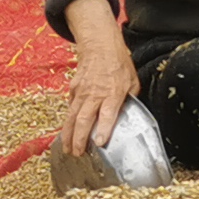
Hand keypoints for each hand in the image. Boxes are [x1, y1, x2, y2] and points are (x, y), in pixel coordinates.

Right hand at [57, 0, 139, 157]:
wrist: (99, 44)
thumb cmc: (118, 63)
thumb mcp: (132, 81)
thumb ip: (129, 99)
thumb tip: (128, 115)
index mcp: (113, 93)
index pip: (108, 114)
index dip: (103, 129)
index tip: (99, 143)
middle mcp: (95, 94)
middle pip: (84, 119)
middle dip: (80, 138)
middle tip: (77, 153)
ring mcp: (81, 92)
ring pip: (73, 116)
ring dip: (69, 135)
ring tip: (68, 149)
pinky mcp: (73, 89)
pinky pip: (70, 108)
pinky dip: (67, 122)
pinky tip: (67, 133)